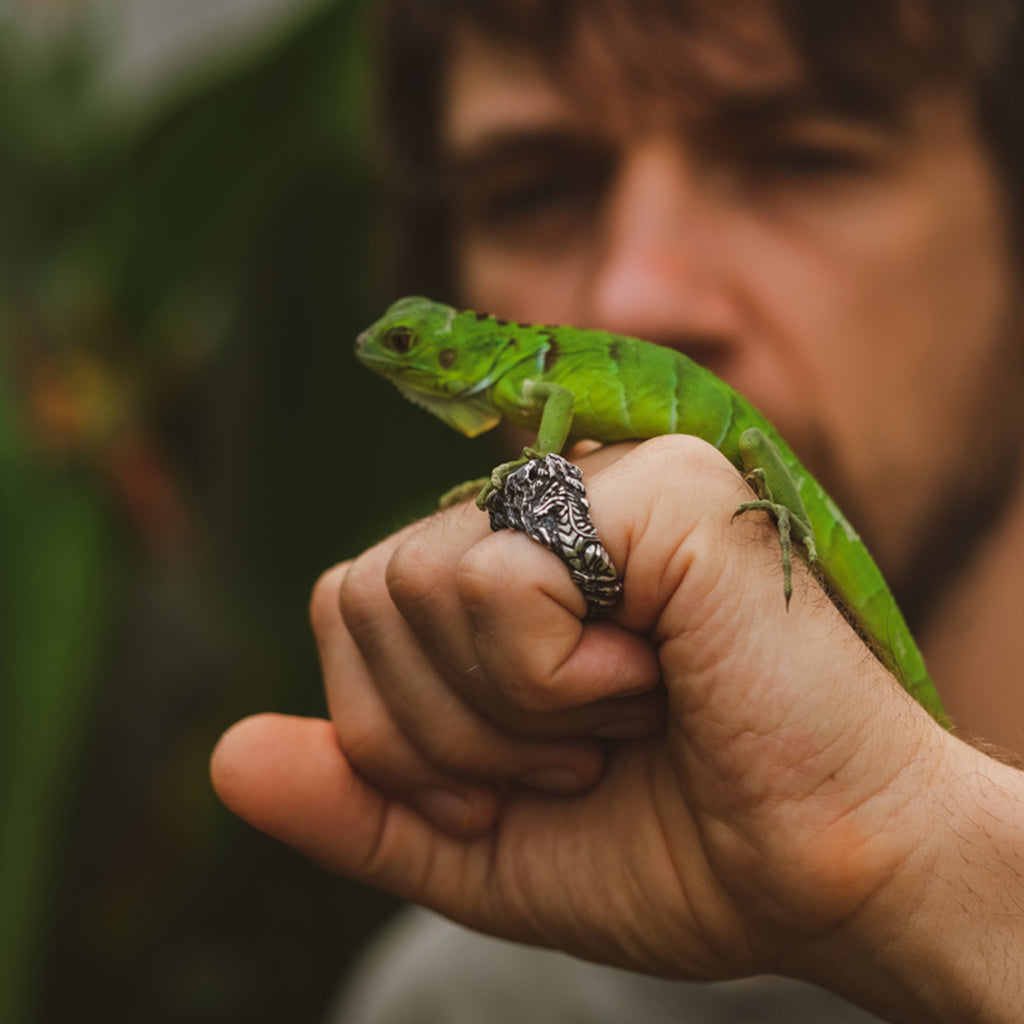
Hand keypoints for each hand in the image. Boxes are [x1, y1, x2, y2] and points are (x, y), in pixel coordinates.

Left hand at [212, 435, 1023, 1021]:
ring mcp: (605, 483)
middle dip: (449, 731)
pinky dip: (554, 676)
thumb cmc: (679, 847)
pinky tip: (655, 673)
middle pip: (366, 589)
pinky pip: (497, 577)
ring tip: (621, 715)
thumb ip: (360, 802)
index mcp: (511, 574)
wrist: (831, 874)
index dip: (397, 731)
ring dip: (509, 709)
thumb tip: (225, 756)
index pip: (349, 603)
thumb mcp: (485, 844)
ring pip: (417, 579)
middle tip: (576, 754)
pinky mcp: (658, 490)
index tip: (514, 785)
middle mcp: (550, 506)